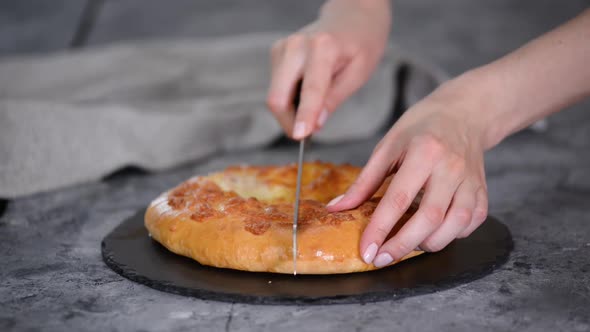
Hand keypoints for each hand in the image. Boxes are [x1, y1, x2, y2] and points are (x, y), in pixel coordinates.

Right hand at [266, 0, 390, 138]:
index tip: (300, 137)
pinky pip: (276, 88)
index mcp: (322, 48)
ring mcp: (282, 48)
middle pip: (278, 97)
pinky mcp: (276, 53)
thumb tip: (316, 125)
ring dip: (290, 112)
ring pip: (275, 96)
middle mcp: (296, 46)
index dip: (303, 116)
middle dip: (289, 122)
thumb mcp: (359, 73)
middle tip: (307, 134)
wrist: (351, 15)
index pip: (309, 90)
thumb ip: (335, 98)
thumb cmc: (361, 43)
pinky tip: (307, 93)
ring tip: (315, 108)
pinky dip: (289, 99)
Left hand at [327, 74, 490, 266]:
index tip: (367, 250)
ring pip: (454, 226)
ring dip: (427, 244)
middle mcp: (451, 168)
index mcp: (424, 152)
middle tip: (381, 259)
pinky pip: (470, 224)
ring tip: (405, 246)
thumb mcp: (387, 146)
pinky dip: (450, 236)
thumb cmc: (421, 128)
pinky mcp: (482, 192)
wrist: (463, 114)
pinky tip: (432, 233)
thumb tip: (337, 208)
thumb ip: (364, 181)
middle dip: (402, 245)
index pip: (399, 199)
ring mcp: (471, 181)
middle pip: (430, 218)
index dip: (380, 229)